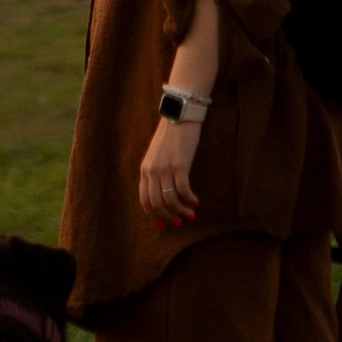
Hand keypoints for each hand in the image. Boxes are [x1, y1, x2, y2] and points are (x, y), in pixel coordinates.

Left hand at [136, 110, 202, 227]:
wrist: (179, 116)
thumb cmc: (171, 136)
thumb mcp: (157, 155)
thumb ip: (156, 172)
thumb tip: (163, 193)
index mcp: (145, 169)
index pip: (145, 200)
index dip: (153, 216)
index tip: (163, 224)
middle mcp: (152, 171)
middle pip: (157, 204)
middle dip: (168, 217)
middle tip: (179, 222)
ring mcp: (165, 168)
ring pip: (170, 200)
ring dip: (181, 211)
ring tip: (190, 215)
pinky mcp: (179, 165)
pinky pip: (183, 190)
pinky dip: (190, 200)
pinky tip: (196, 202)